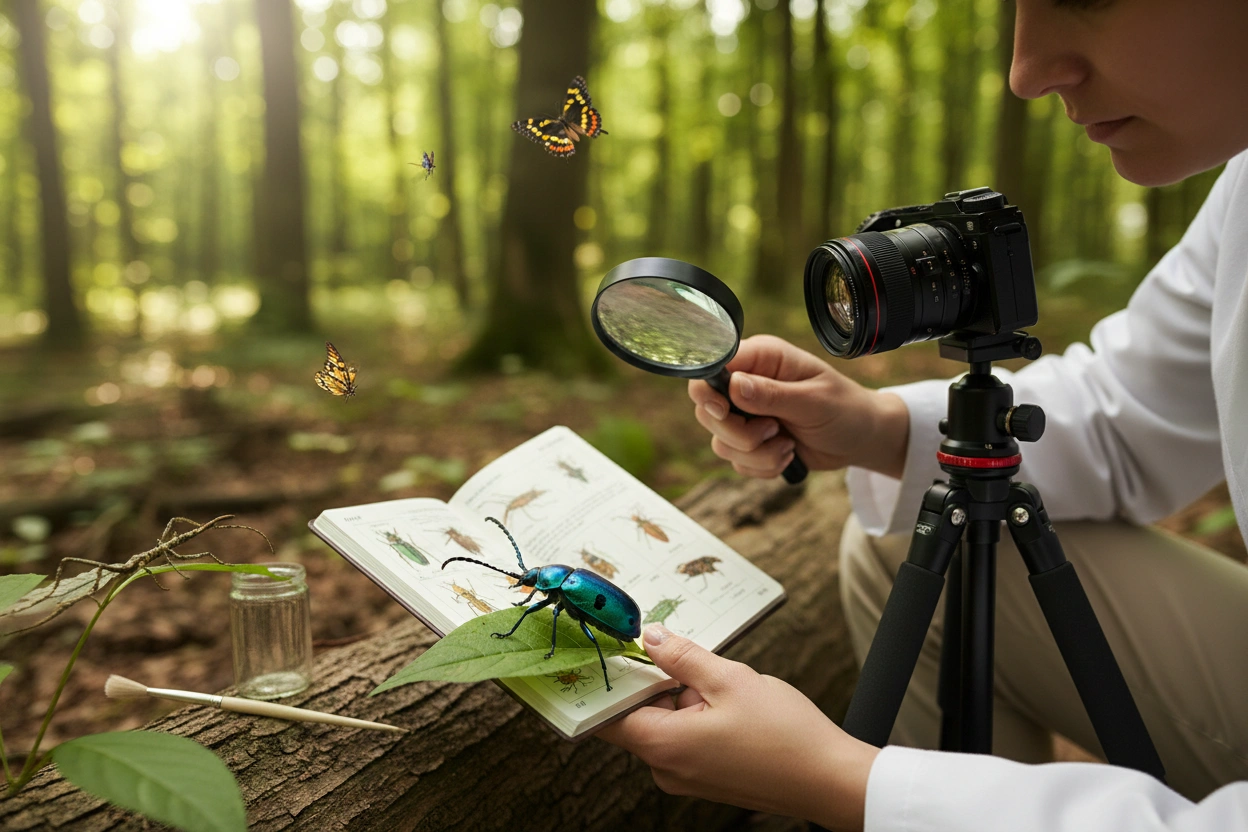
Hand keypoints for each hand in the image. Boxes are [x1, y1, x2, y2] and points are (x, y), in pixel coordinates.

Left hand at [597, 624, 878, 831]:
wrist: (830, 779)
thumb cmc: (785, 736)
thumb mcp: (729, 679)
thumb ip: (682, 657)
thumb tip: (651, 639)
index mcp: (663, 745)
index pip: (608, 714)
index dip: (610, 681)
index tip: (613, 652)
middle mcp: (667, 769)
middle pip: (640, 715)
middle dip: (660, 683)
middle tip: (687, 658)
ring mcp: (687, 777)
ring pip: (667, 724)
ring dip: (685, 698)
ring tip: (723, 686)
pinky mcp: (707, 778)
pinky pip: (687, 739)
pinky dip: (699, 716)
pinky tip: (731, 704)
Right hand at [688, 334, 909, 479]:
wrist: (861, 439)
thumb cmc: (845, 409)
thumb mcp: (813, 401)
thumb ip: (772, 394)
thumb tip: (734, 386)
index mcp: (762, 358)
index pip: (713, 367)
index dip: (708, 391)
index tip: (725, 411)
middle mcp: (747, 383)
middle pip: (707, 410)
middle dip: (739, 433)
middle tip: (774, 431)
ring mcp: (746, 414)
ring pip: (720, 441)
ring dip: (756, 454)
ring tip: (788, 446)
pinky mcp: (750, 441)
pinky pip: (735, 461)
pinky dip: (762, 466)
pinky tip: (787, 454)